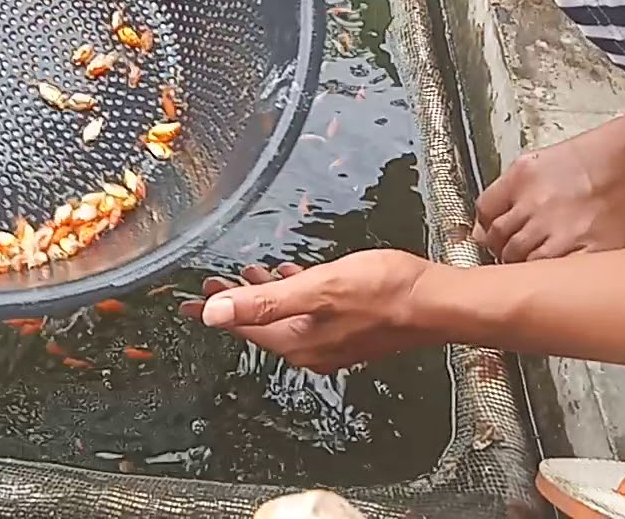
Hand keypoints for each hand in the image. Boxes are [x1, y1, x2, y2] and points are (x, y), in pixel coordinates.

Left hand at [179, 249, 438, 372]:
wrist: (437, 303)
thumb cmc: (384, 293)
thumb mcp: (316, 289)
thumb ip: (264, 301)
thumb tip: (213, 314)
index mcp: (298, 342)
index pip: (242, 326)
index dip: (214, 309)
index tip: (187, 302)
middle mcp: (312, 349)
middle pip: (261, 323)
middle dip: (235, 302)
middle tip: (212, 284)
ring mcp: (333, 342)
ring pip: (285, 318)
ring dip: (264, 296)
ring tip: (248, 276)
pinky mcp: (350, 330)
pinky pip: (308, 315)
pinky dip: (293, 297)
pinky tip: (295, 279)